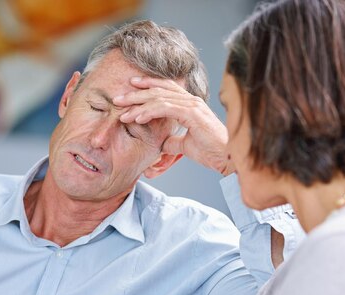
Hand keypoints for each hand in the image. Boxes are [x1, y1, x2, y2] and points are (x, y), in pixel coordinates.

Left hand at [113, 77, 234, 174]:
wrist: (227, 159)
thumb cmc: (211, 152)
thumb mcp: (186, 146)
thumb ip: (173, 142)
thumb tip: (162, 144)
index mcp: (190, 104)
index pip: (166, 88)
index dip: (147, 85)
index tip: (130, 87)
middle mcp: (191, 101)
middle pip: (158, 90)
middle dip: (136, 93)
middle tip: (118, 98)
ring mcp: (192, 105)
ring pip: (159, 98)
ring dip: (138, 104)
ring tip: (122, 111)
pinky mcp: (192, 114)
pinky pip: (165, 108)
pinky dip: (149, 112)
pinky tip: (137, 118)